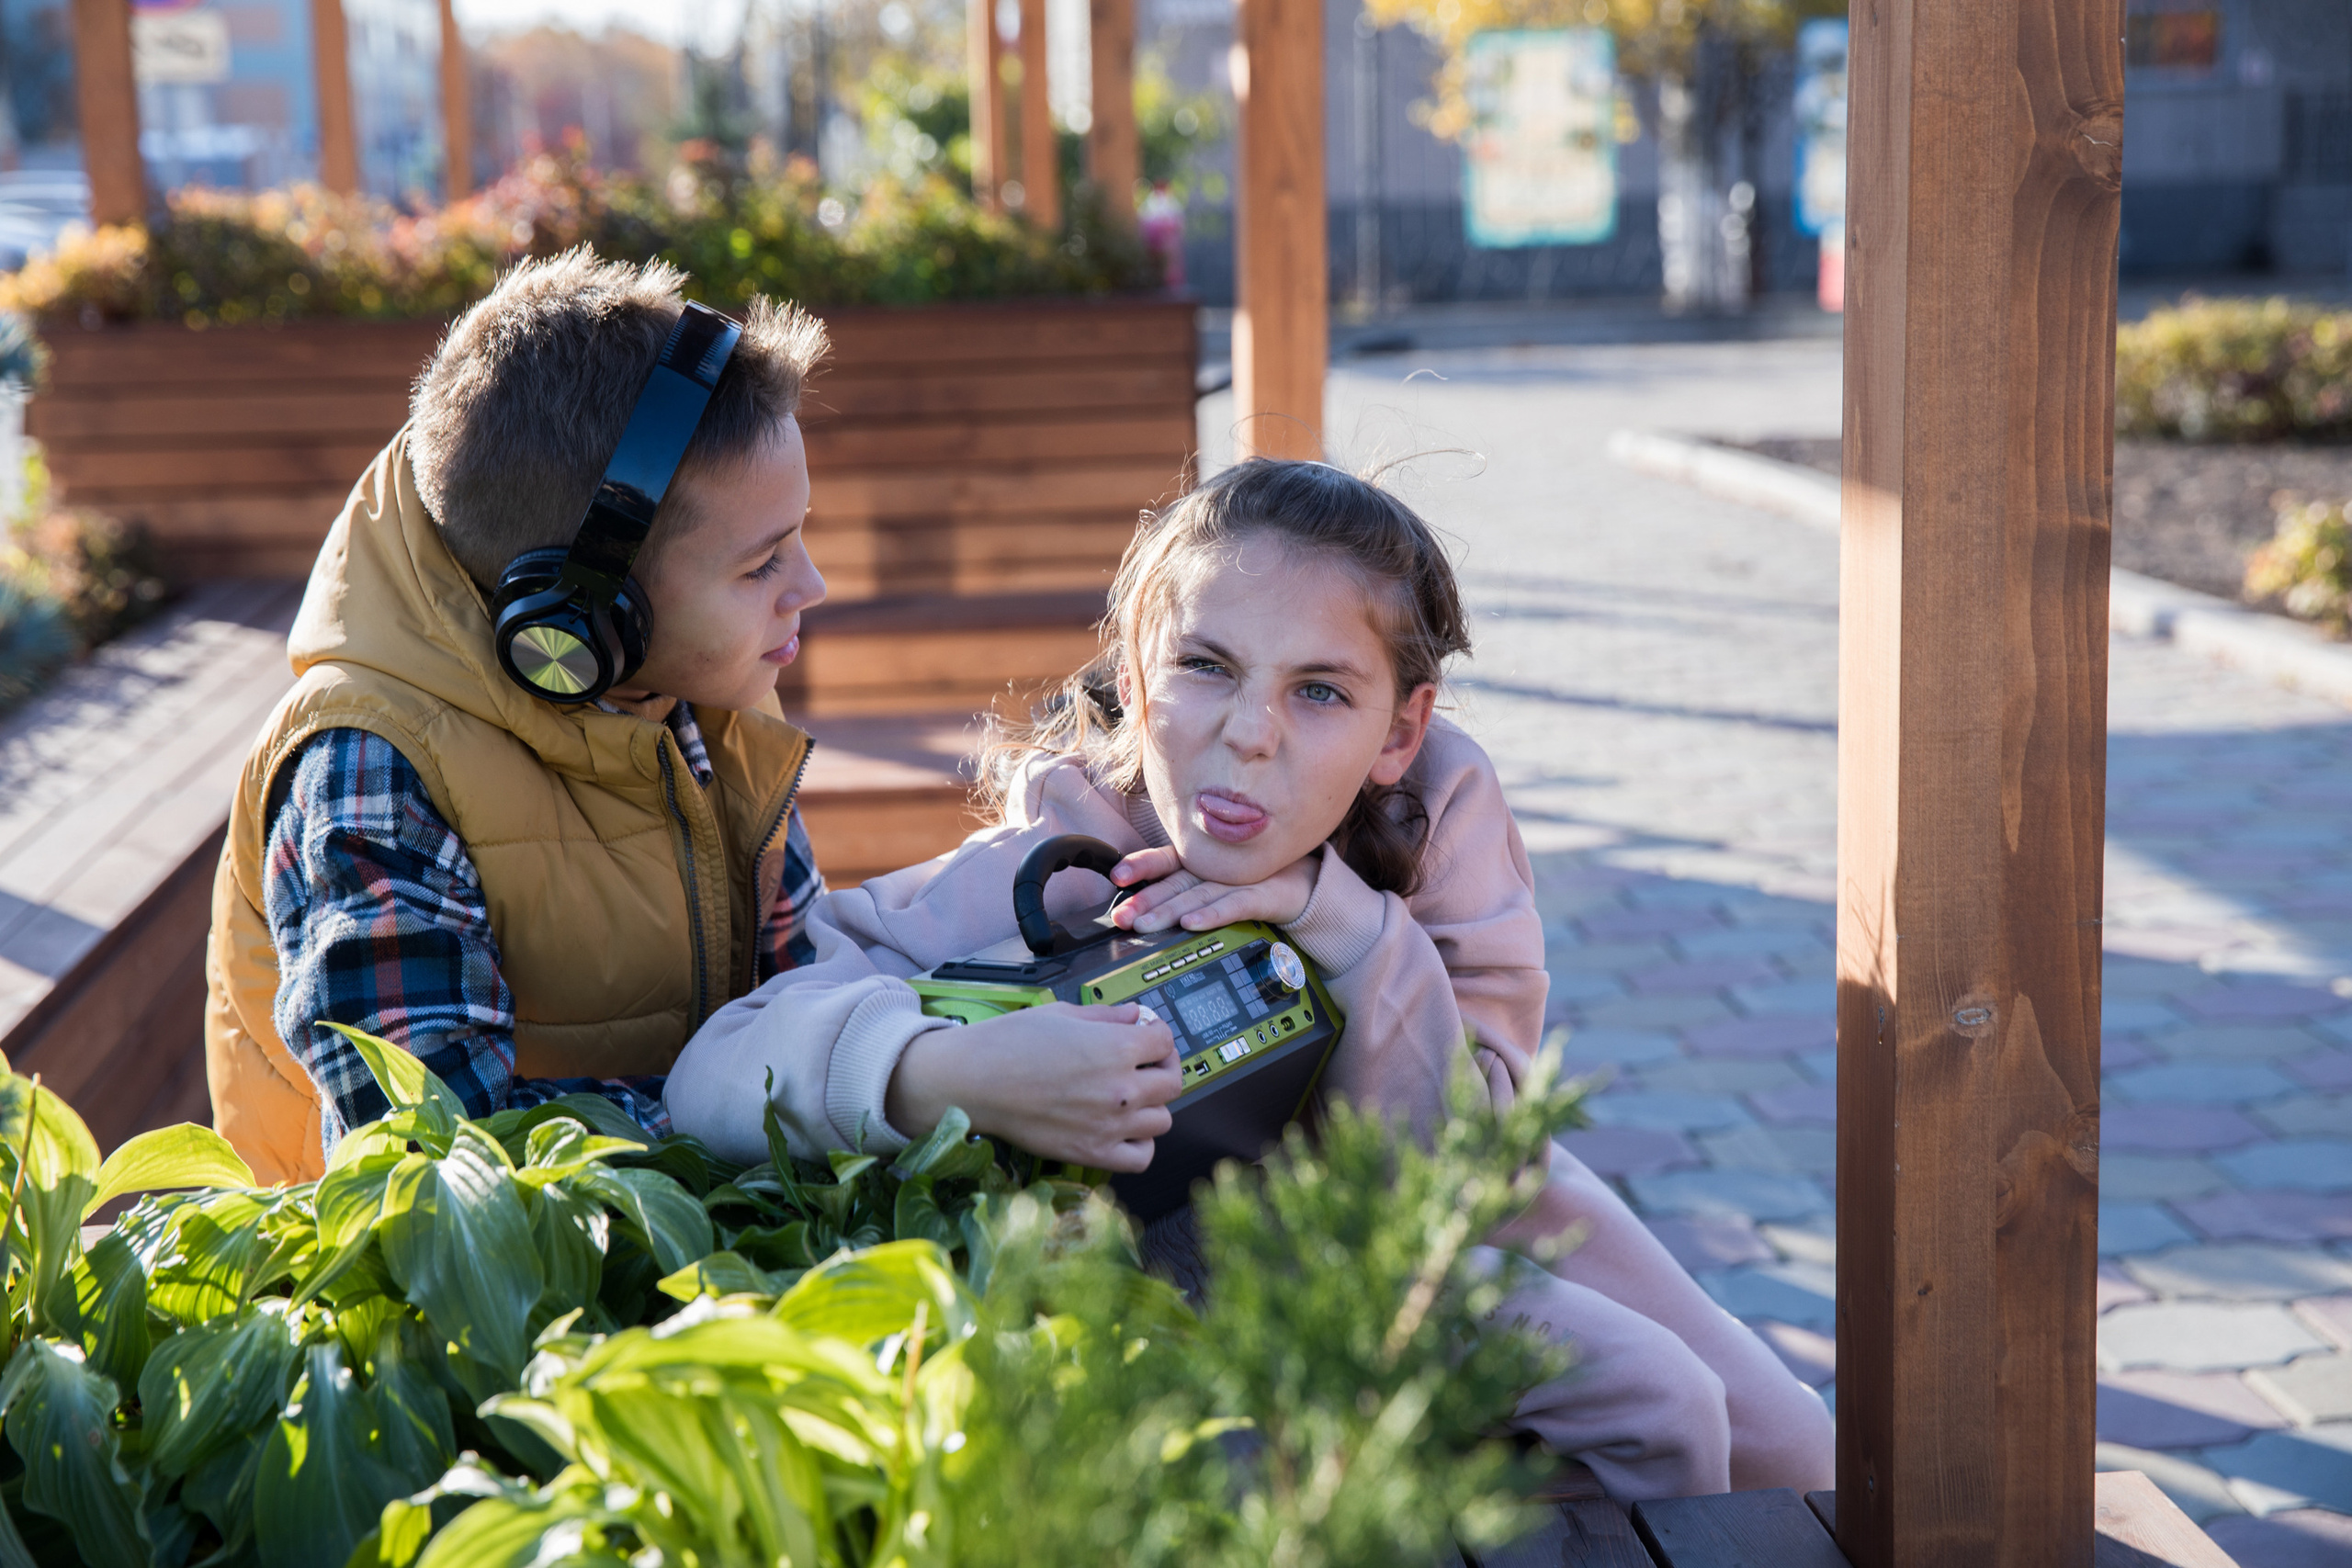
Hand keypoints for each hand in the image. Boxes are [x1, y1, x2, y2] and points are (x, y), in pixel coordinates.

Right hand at [885, 1002, 1181, 1171]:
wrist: (973, 1082)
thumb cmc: (1009, 1043)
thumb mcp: (1062, 1013)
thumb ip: (1107, 1017)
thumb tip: (1136, 1016)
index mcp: (1117, 1047)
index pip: (1165, 1041)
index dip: (1157, 1034)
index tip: (1145, 1035)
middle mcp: (1121, 1088)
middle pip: (1171, 1082)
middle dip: (1160, 1068)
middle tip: (1143, 1064)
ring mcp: (1110, 1124)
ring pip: (1161, 1120)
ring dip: (1150, 1107)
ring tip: (1128, 1098)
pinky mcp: (1092, 1152)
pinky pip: (1141, 1157)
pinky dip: (1139, 1145)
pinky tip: (1122, 1130)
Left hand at [1108, 845, 1320, 933]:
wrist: (1309, 882)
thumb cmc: (1258, 881)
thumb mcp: (1217, 881)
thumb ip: (1186, 887)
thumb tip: (1145, 907)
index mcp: (1203, 862)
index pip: (1166, 861)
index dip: (1141, 866)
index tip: (1116, 876)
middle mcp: (1216, 868)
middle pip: (1175, 883)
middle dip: (1145, 899)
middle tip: (1120, 916)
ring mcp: (1239, 880)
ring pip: (1197, 895)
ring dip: (1168, 910)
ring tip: (1143, 924)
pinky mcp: (1262, 896)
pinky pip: (1233, 906)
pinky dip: (1211, 915)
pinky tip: (1191, 924)